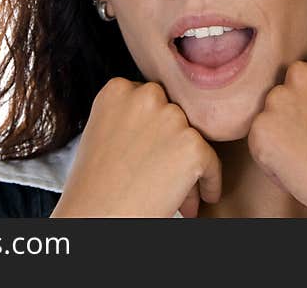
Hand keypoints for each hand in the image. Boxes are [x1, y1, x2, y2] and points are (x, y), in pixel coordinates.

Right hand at [50, 78, 220, 217]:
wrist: (95, 217)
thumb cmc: (94, 185)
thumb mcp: (103, 133)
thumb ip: (132, 117)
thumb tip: (169, 126)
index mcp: (118, 89)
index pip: (152, 100)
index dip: (155, 129)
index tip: (152, 152)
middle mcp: (146, 95)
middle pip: (175, 116)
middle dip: (172, 144)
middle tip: (162, 174)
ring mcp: (171, 118)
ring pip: (193, 139)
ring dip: (187, 165)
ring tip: (174, 192)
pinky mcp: (192, 145)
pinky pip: (212, 162)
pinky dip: (208, 183)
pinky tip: (198, 200)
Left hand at [247, 30, 306, 216]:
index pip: (306, 71)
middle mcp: (301, 73)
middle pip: (284, 88)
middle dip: (294, 110)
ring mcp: (279, 99)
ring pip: (270, 112)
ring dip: (281, 130)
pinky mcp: (261, 128)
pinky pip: (258, 138)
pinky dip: (271, 153)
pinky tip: (298, 161)